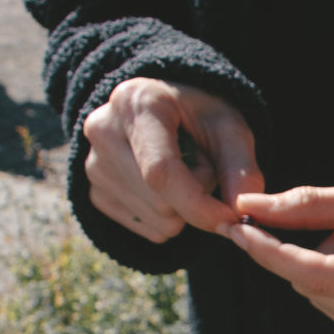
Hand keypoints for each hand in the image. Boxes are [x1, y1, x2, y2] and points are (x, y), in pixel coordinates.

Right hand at [82, 77, 263, 241]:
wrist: (167, 112)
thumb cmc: (200, 117)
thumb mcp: (230, 129)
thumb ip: (242, 170)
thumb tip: (239, 217)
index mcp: (137, 104)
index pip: (160, 172)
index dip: (199, 205)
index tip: (230, 221)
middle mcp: (103, 131)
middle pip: (161, 203)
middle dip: (197, 198)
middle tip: (202, 166)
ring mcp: (92, 164)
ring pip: (157, 222)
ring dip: (184, 209)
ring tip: (182, 171)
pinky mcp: (94, 192)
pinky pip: (147, 230)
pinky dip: (168, 218)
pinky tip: (164, 185)